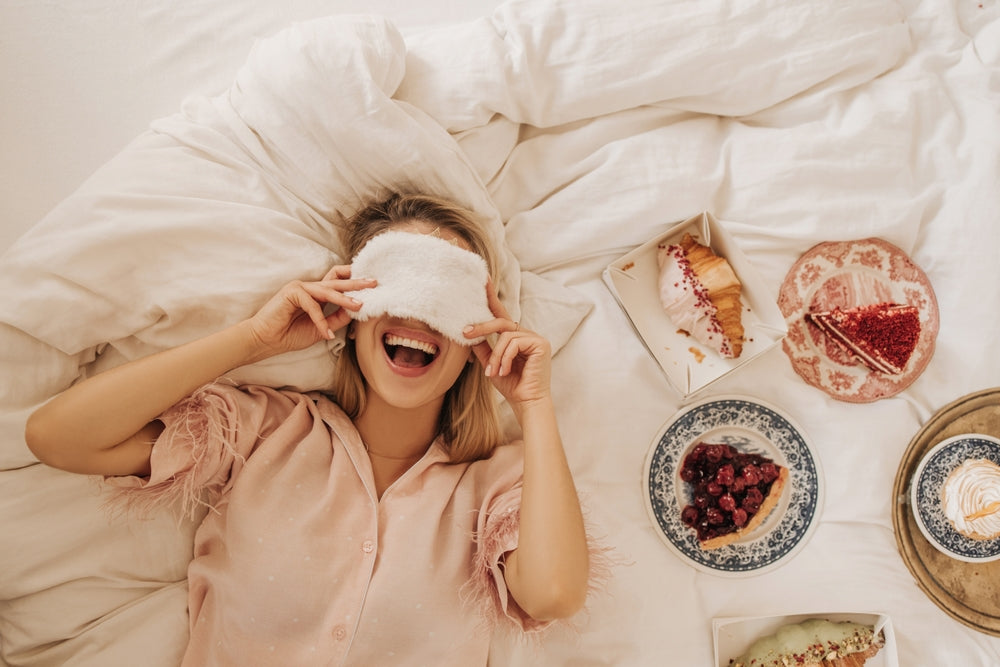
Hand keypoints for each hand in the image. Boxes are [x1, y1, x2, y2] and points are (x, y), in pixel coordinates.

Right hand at [246, 265, 374, 357]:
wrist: (265, 341)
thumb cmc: (289, 335)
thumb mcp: (321, 328)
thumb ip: (337, 319)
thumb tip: (356, 311)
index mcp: (315, 294)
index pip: (337, 282)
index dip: (352, 280)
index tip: (370, 283)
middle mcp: (309, 288)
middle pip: (336, 282)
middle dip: (356, 282)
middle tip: (374, 282)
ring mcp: (299, 288)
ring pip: (327, 290)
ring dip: (344, 298)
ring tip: (360, 305)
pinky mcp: (291, 292)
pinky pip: (312, 305)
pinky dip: (320, 319)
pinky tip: (325, 333)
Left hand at [464, 280, 551, 410]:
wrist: (526, 402)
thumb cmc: (511, 385)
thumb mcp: (491, 362)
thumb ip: (483, 346)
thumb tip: (469, 331)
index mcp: (515, 337)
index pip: (501, 314)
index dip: (492, 297)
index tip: (483, 279)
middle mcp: (526, 334)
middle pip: (501, 321)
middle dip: (482, 327)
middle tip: (465, 333)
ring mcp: (535, 338)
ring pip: (505, 335)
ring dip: (495, 356)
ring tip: (492, 372)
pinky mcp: (541, 344)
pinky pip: (514, 342)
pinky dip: (505, 358)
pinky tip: (505, 371)